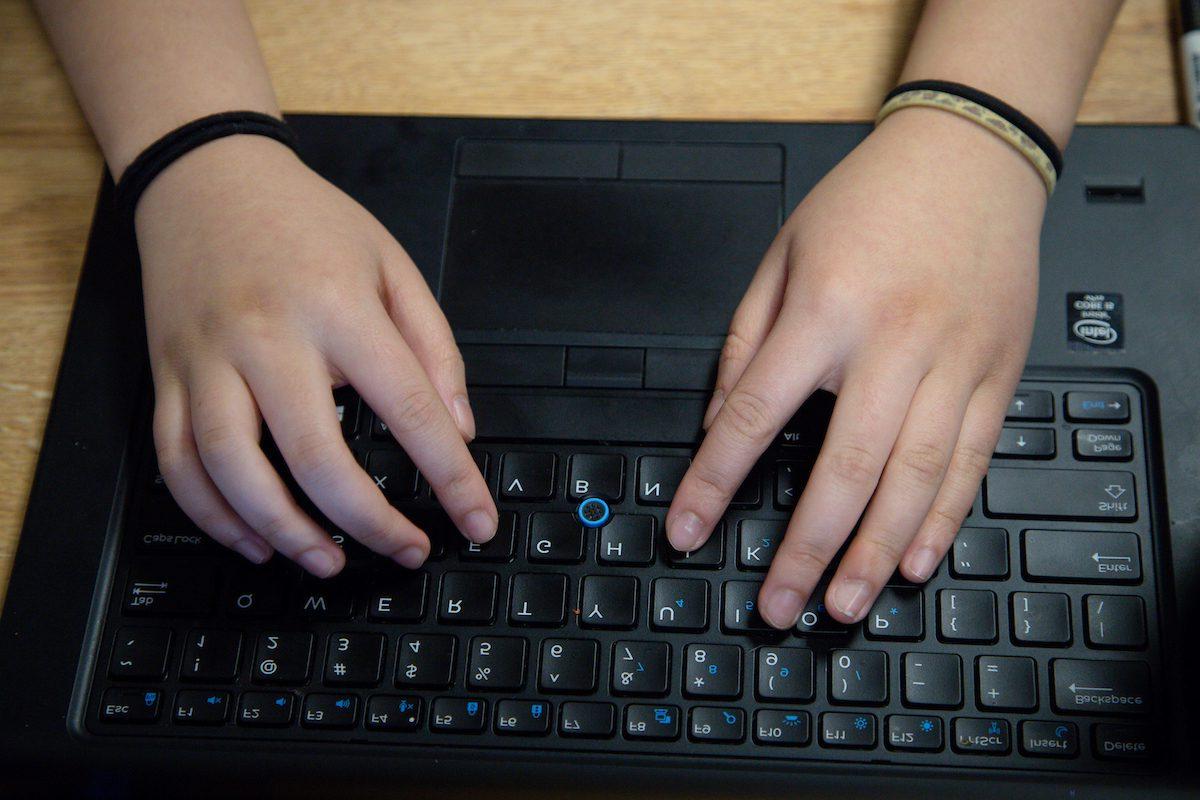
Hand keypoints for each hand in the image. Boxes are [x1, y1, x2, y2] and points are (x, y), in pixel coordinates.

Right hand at [138, 135, 496, 576]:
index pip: (409, 408)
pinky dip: (212, 515)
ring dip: (283, 532)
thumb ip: (434, 347)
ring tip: (327, 562)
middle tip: (405, 550)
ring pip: (232, 471)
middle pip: (316, 456)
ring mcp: (207, 359)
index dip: (451, 477)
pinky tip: (253, 539)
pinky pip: (176, 462)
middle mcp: (268, 337)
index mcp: (338, 306)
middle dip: (369, 523)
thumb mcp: (393, 264)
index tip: (475, 520)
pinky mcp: (166, 375)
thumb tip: (459, 429)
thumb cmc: (305, 221)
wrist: (205, 177)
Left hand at [666, 107, 1044, 626]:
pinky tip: (913, 559)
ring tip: (843, 603)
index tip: (687, 529)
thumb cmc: (869, 202)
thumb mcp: (781, 254)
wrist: (971, 157)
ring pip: (915, 476)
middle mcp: (892, 341)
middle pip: (844, 466)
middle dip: (806, 547)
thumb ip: (743, 342)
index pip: (753, 413)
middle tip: (779, 604)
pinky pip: (972, 460)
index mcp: (824, 309)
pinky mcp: (999, 372)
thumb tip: (713, 422)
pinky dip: (943, 517)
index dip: (713, 481)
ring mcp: (955, 359)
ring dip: (875, 550)